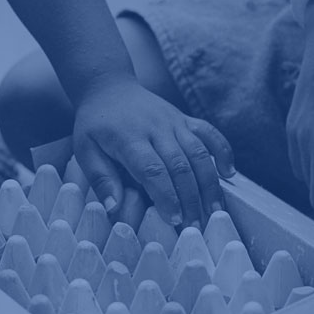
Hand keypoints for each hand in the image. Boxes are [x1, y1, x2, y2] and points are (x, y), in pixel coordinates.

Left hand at [72, 80, 234, 226]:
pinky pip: (209, 133)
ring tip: (215, 210)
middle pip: (180, 165)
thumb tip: (114, 208)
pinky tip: (229, 173)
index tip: (174, 219)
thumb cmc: (94, 124)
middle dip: (190, 198)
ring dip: (209, 183)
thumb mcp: (85, 150)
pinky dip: (222, 151)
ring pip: (198, 153)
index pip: (152, 169)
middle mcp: (155, 128)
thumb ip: (101, 178)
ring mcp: (173, 122)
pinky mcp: (185, 119)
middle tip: (195, 226)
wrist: (108, 88)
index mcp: (129, 138)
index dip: (166, 195)